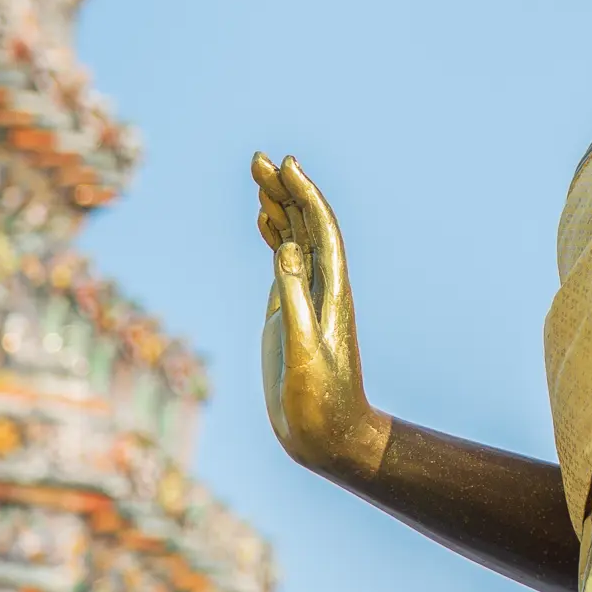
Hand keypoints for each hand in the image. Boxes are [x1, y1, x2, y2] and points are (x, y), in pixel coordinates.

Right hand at [253, 152, 387, 477]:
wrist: (327, 435)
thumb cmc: (320, 400)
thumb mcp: (304, 349)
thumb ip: (295, 298)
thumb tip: (286, 248)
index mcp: (332, 291)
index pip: (321, 231)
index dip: (305, 196)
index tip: (287, 165)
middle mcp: (322, 286)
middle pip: (306, 226)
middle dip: (285, 190)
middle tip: (260, 157)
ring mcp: (306, 295)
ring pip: (293, 239)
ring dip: (278, 206)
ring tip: (259, 174)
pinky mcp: (290, 310)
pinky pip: (282, 263)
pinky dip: (273, 237)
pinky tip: (263, 220)